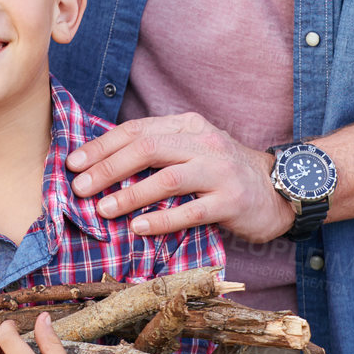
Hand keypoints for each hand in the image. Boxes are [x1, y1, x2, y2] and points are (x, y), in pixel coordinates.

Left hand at [66, 111, 293, 244]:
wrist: (279, 188)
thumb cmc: (223, 172)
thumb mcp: (192, 149)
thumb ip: (157, 150)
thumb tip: (102, 163)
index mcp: (187, 126)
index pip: (137, 130)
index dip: (102, 146)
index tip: (74, 163)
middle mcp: (203, 142)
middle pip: (147, 148)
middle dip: (108, 168)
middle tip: (80, 187)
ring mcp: (219, 171)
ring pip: (167, 178)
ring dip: (130, 195)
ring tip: (103, 209)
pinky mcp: (231, 201)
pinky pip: (191, 211)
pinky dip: (162, 220)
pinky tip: (139, 227)